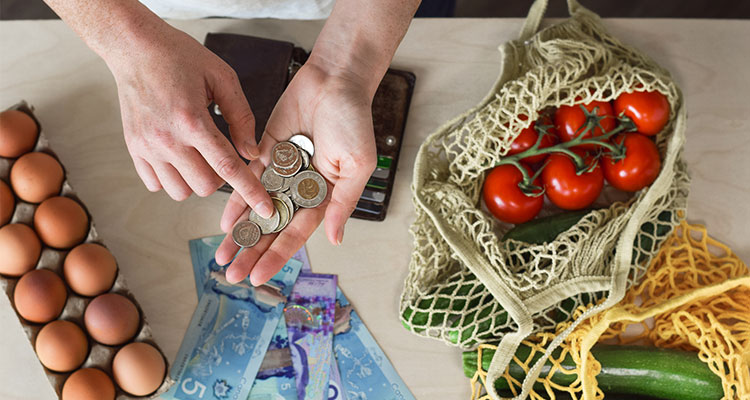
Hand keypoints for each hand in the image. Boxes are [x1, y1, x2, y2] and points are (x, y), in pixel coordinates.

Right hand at [108, 20, 274, 216]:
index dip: (250, 191)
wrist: (134, 46)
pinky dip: (172, 178)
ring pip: (180, 192)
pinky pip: (156, 184)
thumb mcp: (222, 78)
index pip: (228, 167)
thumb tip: (252, 152)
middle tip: (221, 156)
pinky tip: (179, 158)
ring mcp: (147, 146)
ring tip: (198, 156)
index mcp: (192, 120)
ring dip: (196, 181)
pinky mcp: (133, 148)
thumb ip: (242, 117)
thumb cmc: (179, 56)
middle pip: (205, 186)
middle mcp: (167, 138)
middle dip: (222, 178)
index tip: (265, 209)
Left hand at [214, 63, 376, 284]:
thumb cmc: (354, 121)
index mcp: (324, 196)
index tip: (258, 276)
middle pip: (272, 228)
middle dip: (252, 252)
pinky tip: (224, 221)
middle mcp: (301, 189)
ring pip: (257, 209)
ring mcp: (283, 172)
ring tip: (221, 256)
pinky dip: (236, 199)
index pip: (296, 234)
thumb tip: (335, 240)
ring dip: (240, 233)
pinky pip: (248, 180)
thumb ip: (343, 203)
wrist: (335, 80)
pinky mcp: (267, 152)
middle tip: (231, 275)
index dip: (276, 255)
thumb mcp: (357, 166)